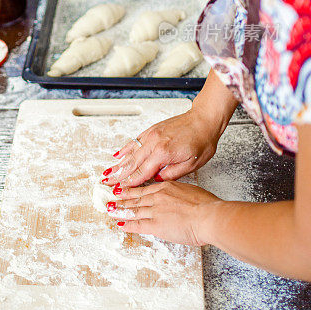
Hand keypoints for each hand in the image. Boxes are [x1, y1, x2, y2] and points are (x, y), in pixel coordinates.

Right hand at [102, 108, 220, 188]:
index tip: (120, 189)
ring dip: (118, 163)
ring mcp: (151, 134)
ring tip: (108, 172)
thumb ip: (172, 174)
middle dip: (118, 174)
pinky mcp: (152, 129)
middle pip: (132, 163)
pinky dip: (125, 149)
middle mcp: (154, 142)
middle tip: (106, 182)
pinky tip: (118, 154)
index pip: (142, 172)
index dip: (130, 183)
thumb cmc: (202, 140)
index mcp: (163, 153)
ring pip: (131, 152)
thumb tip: (157, 180)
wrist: (204, 120)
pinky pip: (135, 141)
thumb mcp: (192, 164)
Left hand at [106, 181, 220, 245]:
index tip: (124, 189)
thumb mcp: (191, 191)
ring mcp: (155, 211)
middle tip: (111, 198)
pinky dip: (127, 224)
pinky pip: (137, 224)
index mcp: (167, 187)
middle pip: (135, 198)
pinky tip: (120, 223)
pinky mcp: (156, 225)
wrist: (208, 216)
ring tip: (110, 210)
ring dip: (120, 210)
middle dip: (121, 199)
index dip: (132, 190)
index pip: (145, 189)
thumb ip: (180, 193)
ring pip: (133, 209)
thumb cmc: (206, 205)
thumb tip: (178, 196)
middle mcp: (158, 197)